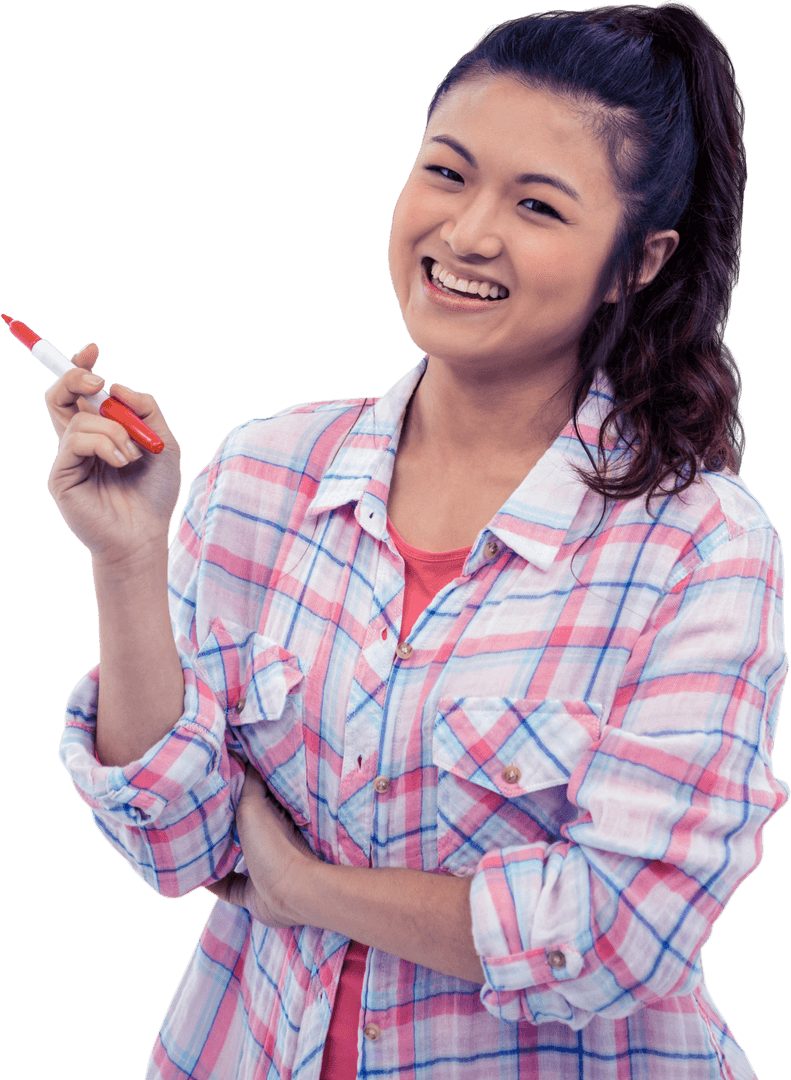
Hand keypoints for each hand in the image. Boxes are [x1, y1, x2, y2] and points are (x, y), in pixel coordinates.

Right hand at [45, 343, 180, 564]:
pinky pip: (76, 439)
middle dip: (74, 376)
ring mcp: (68, 457)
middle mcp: (80, 441)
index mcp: (101, 430)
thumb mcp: (164, 443)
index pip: (80, 392)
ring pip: (79, 417)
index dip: (80, 366)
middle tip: (97, 382)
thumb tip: (116, 386)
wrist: (145, 535)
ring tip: (134, 455)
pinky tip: (122, 463)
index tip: (93, 351)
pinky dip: (105, 444)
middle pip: (59, 395)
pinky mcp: (61, 474)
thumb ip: (147, 410)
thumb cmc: (155, 493)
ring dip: (115, 430)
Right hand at [205, 764, 319, 927]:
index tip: (207, 781)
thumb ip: (248, 782)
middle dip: (215, 822)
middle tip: (189, 811)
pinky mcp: (249, 892)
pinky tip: (191, 872)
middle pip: (234, 827)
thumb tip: (242, 753)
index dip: (229, 789)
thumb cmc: (274, 845)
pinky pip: (223, 885)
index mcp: (269, 816)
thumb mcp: (255, 805)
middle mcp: (264, 840)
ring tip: (185, 840)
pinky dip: (208, 881)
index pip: (246, 798)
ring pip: (227, 856)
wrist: (290, 891)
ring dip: (209, 852)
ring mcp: (257, 867)